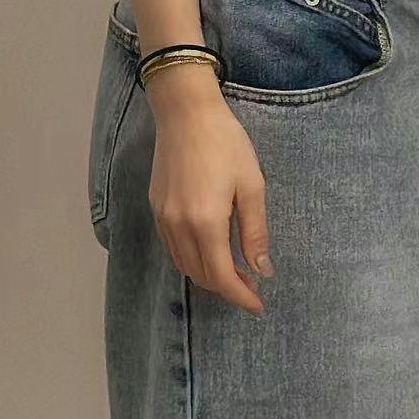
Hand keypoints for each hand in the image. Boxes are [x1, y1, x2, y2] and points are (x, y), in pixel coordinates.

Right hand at [145, 68, 270, 315]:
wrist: (186, 113)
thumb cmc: (226, 144)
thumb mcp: (252, 186)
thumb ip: (255, 232)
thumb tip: (262, 270)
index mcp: (206, 222)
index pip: (222, 276)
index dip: (240, 297)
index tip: (258, 305)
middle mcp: (179, 226)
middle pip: (201, 275)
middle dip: (227, 288)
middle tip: (253, 285)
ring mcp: (163, 218)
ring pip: (184, 265)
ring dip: (209, 275)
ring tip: (236, 271)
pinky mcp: (156, 208)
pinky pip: (173, 248)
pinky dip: (192, 259)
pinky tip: (211, 251)